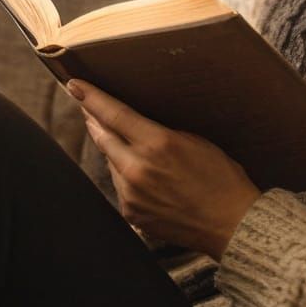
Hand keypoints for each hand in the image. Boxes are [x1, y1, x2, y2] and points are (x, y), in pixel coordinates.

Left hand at [67, 79, 261, 258]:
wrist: (230, 222)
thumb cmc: (221, 177)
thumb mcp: (196, 142)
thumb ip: (161, 134)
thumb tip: (138, 128)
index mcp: (157, 144)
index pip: (114, 114)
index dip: (92, 98)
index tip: (75, 85)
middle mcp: (138, 169)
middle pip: (103, 137)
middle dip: (94, 119)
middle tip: (87, 106)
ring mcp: (132, 194)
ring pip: (111, 162)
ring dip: (114, 149)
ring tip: (128, 143)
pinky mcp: (132, 213)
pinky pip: (121, 186)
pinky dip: (126, 175)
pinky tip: (143, 174)